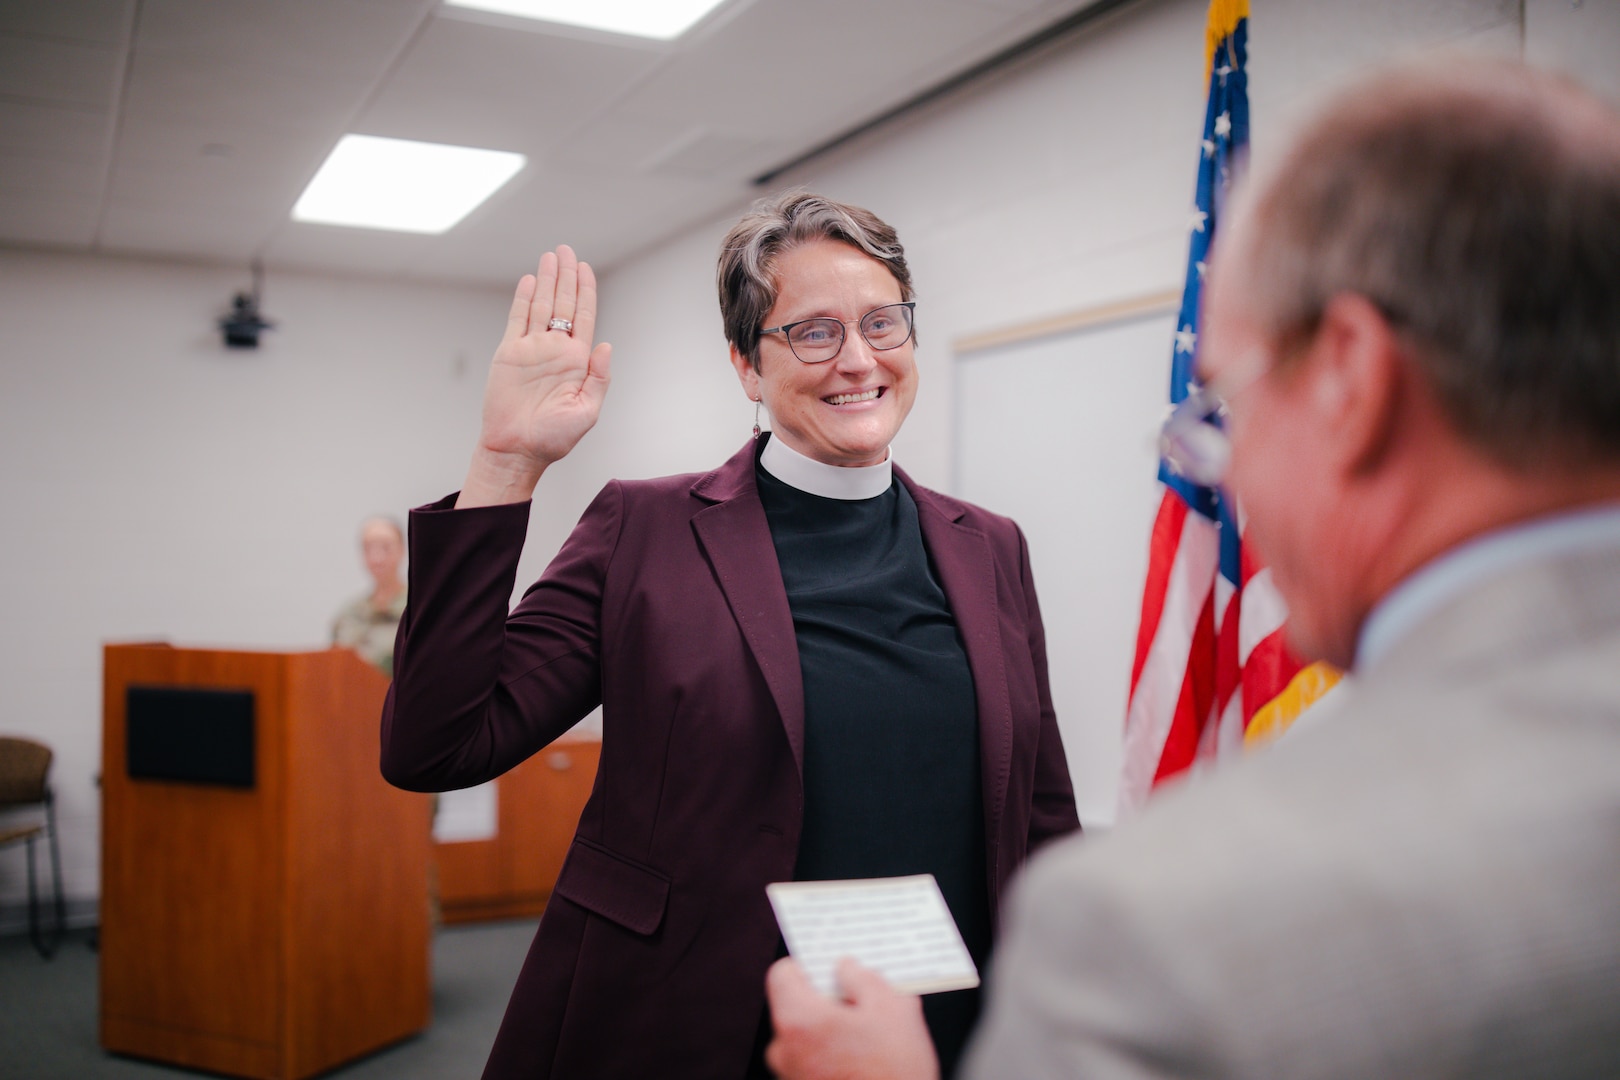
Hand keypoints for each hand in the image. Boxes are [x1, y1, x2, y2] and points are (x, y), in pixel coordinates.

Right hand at [458, 245, 612, 506]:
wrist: (517, 450)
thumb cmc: (554, 438)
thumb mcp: (586, 411)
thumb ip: (598, 378)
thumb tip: (606, 345)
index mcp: (577, 361)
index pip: (584, 317)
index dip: (585, 291)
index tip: (585, 267)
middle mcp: (555, 350)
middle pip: (563, 304)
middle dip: (566, 276)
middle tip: (566, 249)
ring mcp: (531, 350)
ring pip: (541, 306)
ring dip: (546, 280)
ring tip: (550, 255)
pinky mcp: (509, 353)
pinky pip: (517, 319)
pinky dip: (523, 299)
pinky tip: (530, 280)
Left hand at [765, 957, 939, 1079]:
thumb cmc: (894, 1074)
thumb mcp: (893, 1009)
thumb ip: (863, 978)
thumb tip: (847, 968)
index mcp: (798, 1020)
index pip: (782, 973)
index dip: (809, 964)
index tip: (831, 964)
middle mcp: (783, 1050)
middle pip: (797, 1006)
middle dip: (828, 1000)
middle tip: (864, 999)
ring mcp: (790, 1077)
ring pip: (807, 1036)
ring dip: (833, 1030)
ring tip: (873, 1035)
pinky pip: (812, 1061)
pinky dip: (832, 1054)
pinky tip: (866, 1059)